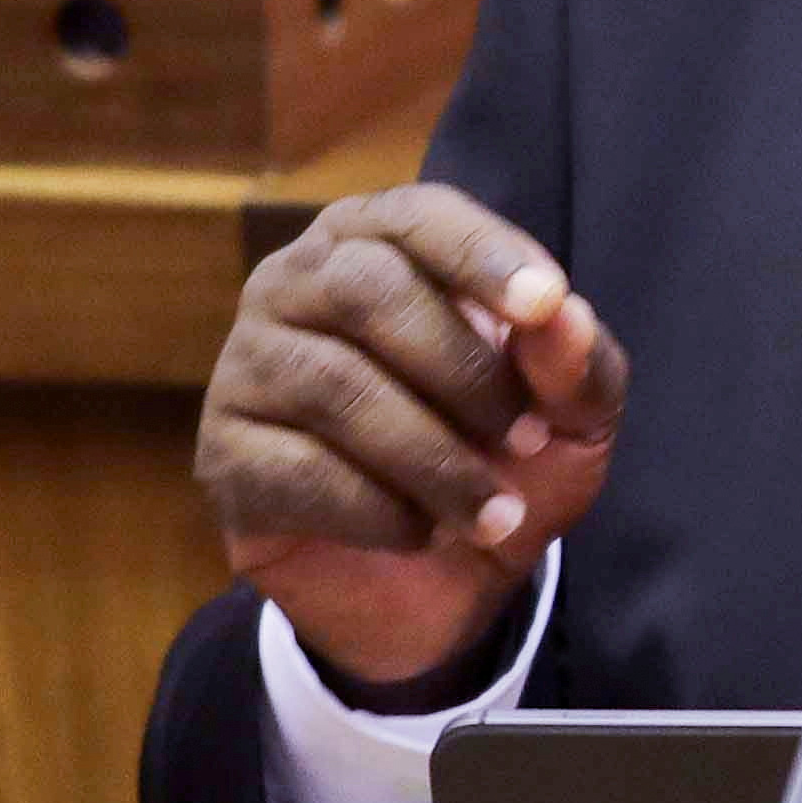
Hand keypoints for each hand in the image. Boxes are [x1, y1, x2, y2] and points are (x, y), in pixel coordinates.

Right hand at [194, 185, 626, 689]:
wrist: (443, 585)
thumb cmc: (501, 462)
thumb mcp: (570, 419)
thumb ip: (576, 363)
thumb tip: (563, 315)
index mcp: (379, 245)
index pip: (418, 217)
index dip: (480, 253)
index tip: (544, 303)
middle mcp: (296, 285)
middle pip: (367, 290)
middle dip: (465, 374)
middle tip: (524, 442)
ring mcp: (247, 366)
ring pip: (334, 387)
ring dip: (434, 461)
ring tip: (490, 513)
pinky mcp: (225, 455)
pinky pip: (300, 471)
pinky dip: (382, 512)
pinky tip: (419, 531)